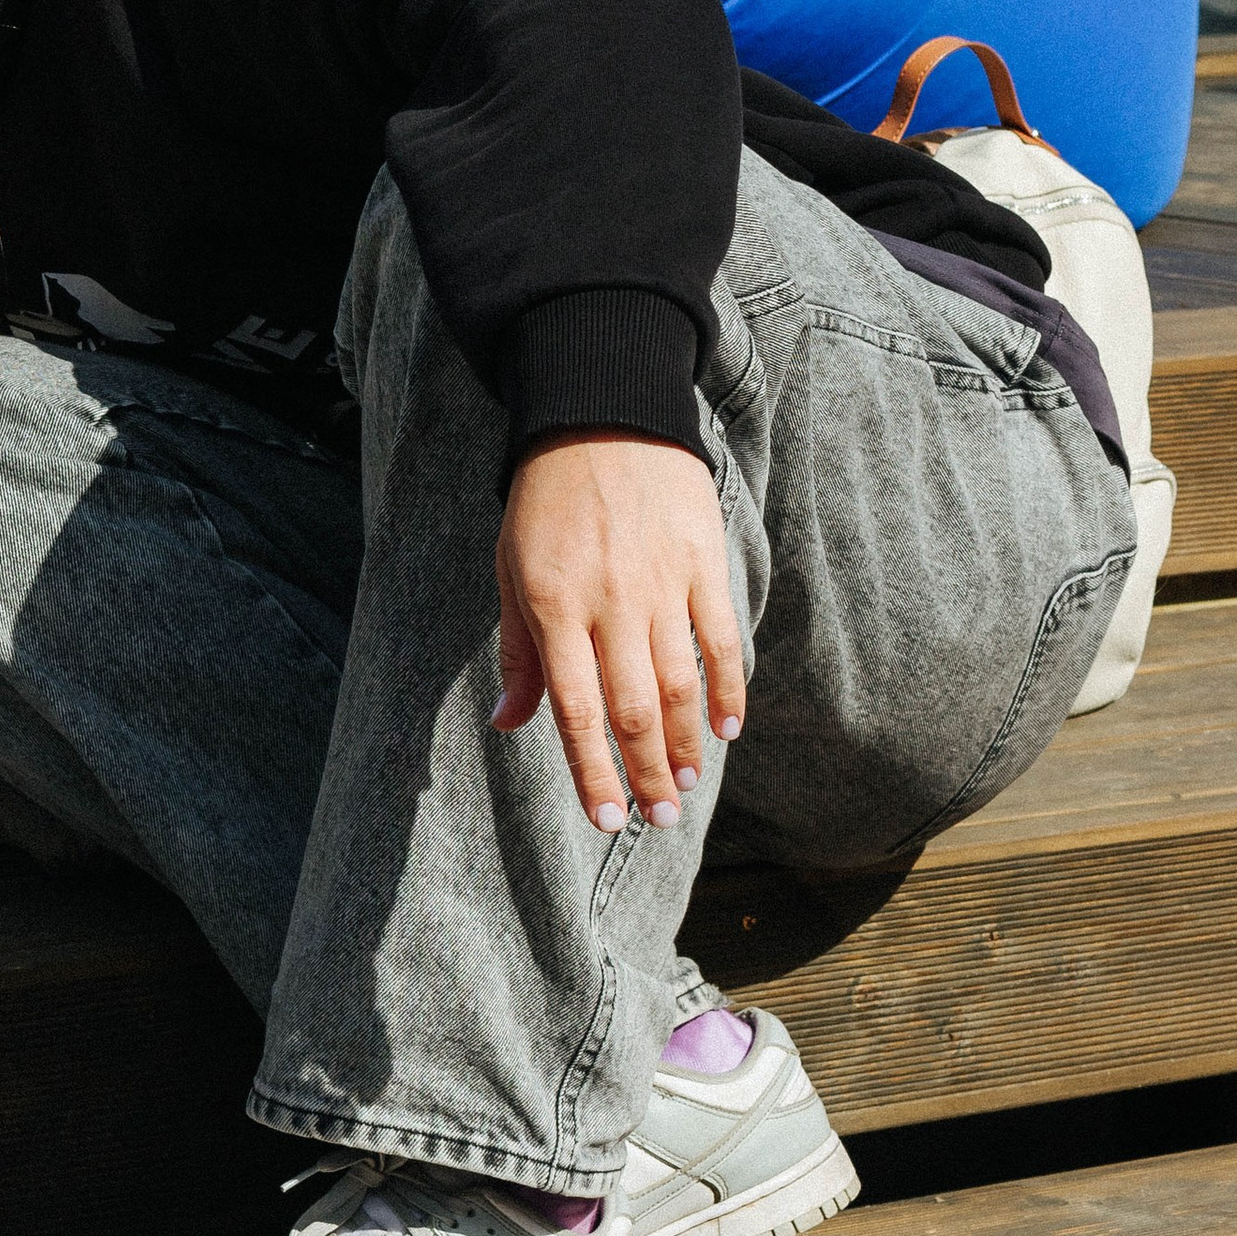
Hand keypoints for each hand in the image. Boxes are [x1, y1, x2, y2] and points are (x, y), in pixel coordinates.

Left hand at [493, 429, 744, 832]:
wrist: (601, 416)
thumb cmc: (545, 502)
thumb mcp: (511, 570)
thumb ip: (519, 653)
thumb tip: (509, 725)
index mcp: (554, 606)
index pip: (575, 710)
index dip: (592, 772)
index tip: (606, 819)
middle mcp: (609, 601)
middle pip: (633, 709)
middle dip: (645, 774)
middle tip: (658, 819)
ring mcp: (660, 582)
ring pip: (679, 683)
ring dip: (685, 743)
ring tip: (684, 784)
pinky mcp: (702, 562)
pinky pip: (720, 639)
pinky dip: (727, 689)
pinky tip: (726, 728)